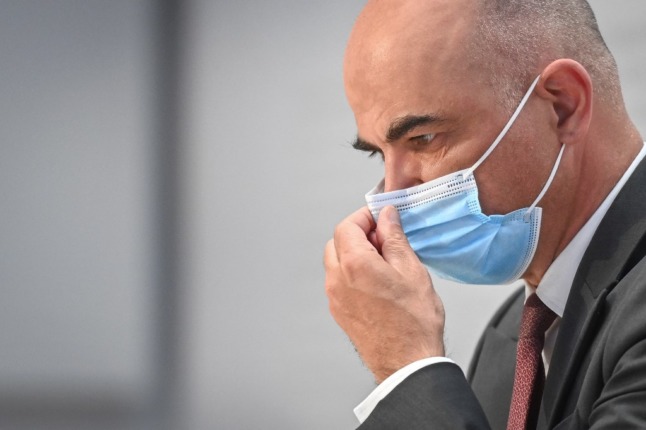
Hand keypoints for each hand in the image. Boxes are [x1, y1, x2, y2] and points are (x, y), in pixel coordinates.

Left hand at [324, 205, 444, 382]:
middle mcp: (337, 280)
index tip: (381, 217)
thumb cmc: (413, 323)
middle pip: (338, 242)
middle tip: (384, 238)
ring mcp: (335, 298)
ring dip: (354, 253)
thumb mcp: (411, 269)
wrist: (407, 363)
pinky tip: (377, 280)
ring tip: (385, 261)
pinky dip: (352, 272)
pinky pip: (339, 281)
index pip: (348, 226)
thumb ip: (394, 238)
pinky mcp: (339, 312)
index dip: (365, 217)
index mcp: (354, 265)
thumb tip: (387, 218)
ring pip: (336, 262)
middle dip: (358, 234)